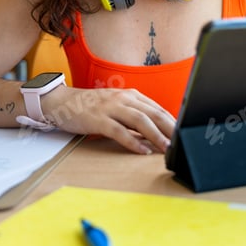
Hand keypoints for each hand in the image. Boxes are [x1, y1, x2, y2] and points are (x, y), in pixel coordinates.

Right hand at [43, 85, 174, 154]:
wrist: (62, 102)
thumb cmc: (91, 107)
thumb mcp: (116, 106)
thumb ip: (134, 115)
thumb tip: (155, 133)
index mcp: (130, 95)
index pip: (157, 108)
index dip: (172, 121)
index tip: (183, 133)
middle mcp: (123, 99)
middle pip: (152, 113)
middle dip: (169, 128)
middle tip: (181, 141)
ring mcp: (110, 108)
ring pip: (139, 121)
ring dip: (155, 135)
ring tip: (167, 148)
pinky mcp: (98, 119)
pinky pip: (118, 131)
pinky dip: (132, 142)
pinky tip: (141, 150)